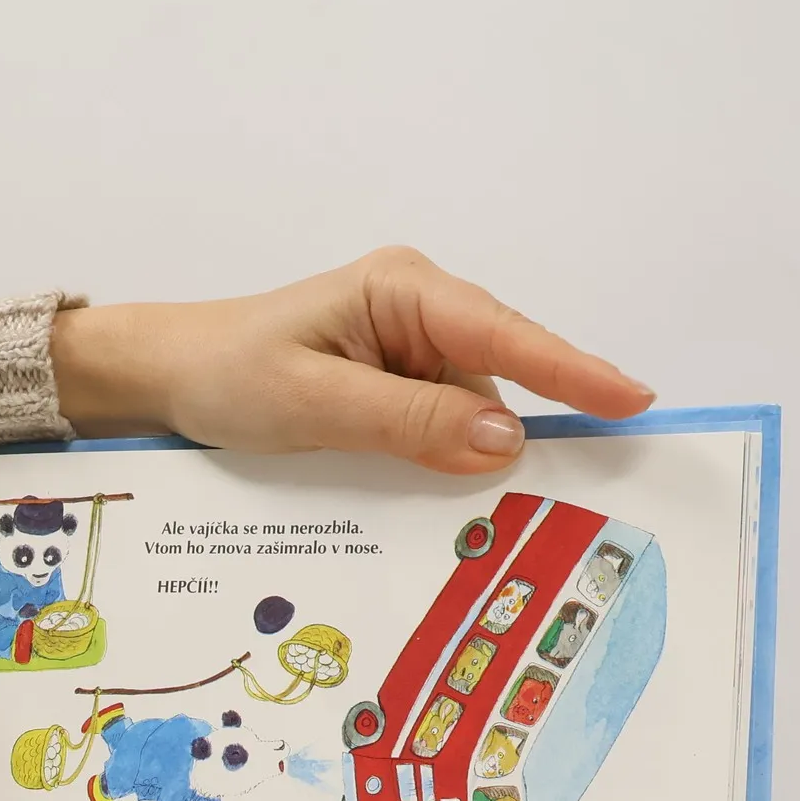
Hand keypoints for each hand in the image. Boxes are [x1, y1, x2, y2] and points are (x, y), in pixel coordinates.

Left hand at [51, 247, 653, 474]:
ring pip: (470, 411)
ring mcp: (408, 351)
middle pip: (497, 376)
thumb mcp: (313, 401)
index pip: (503, 333)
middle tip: (573, 491)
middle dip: (520, 430)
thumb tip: (503, 436)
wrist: (167, 378)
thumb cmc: (228, 374)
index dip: (571, 371)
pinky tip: (440, 498)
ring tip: (491, 510)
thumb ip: (407, 419)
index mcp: (403, 290)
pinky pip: (439, 427)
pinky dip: (442, 461)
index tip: (631, 402)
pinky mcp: (392, 388)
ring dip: (473, 457)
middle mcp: (418, 311)